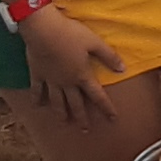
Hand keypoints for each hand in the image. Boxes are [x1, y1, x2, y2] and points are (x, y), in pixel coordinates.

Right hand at [20, 4, 126, 122]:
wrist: (43, 30)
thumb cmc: (70, 34)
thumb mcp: (94, 42)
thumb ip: (108, 56)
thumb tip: (123, 69)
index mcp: (82, 76)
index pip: (98, 96)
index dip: (106, 108)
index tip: (113, 119)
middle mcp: (67, 82)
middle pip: (76, 104)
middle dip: (82, 117)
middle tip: (85, 130)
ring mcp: (51, 80)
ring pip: (57, 101)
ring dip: (61, 113)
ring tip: (64, 122)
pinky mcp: (37, 74)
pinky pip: (37, 90)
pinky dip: (37, 99)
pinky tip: (37, 106)